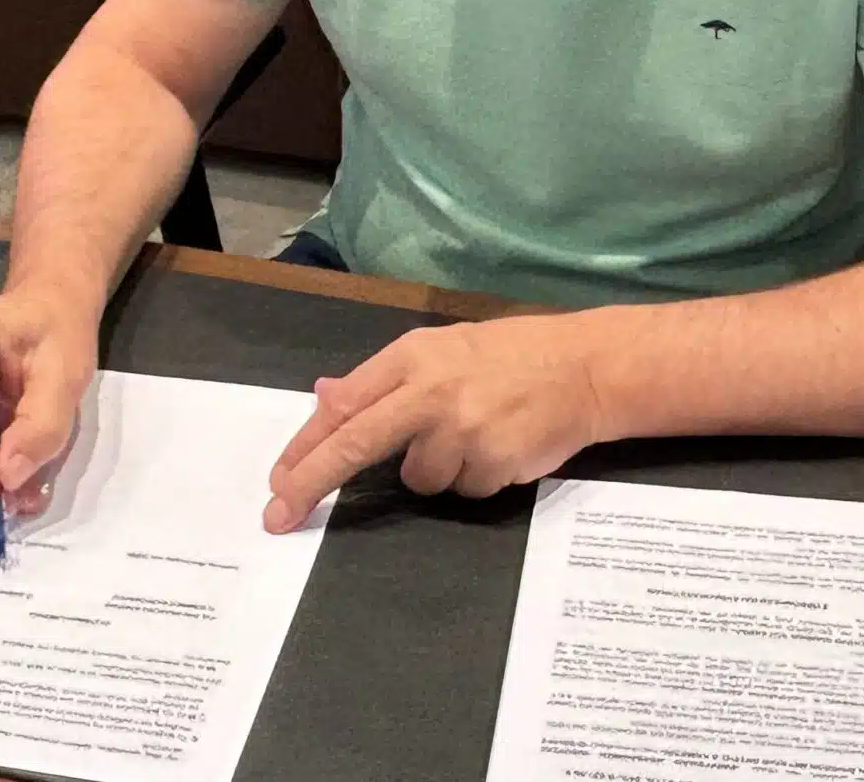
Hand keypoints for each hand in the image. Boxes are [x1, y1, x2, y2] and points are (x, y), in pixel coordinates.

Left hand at [264, 316, 615, 531]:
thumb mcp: (444, 349)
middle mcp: (432, 389)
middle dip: (311, 481)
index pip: (344, 404)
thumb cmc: (511, 356)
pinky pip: (463, 490)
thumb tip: (324, 397)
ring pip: (419, 479)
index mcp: (414, 355)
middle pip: (355, 443)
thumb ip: (385, 378)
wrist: (586, 367)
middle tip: (278, 514)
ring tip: (477, 435)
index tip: (277, 479)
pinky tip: (500, 447)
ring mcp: (462, 428)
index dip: (306, 445)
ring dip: (439, 469)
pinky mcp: (492, 462)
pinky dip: (475, 478)